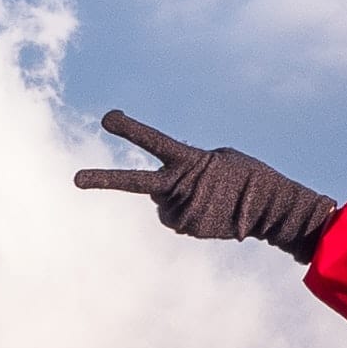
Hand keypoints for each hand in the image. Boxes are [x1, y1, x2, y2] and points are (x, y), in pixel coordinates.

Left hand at [73, 110, 341, 253]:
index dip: (130, 130)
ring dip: (177, 198)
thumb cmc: (246, 176)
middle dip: (102, 180)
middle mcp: (178, 187)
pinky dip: (187, 213)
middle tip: (75, 180)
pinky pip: (175, 218)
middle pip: (134, 182)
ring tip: (207, 196)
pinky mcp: (185, 229)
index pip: (154, 142)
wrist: (271, 209)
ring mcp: (180, 211)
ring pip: (161, 202)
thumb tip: (162, 190)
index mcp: (188, 162)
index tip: (107, 119)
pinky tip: (209, 210)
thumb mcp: (217, 159)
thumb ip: (184, 166)